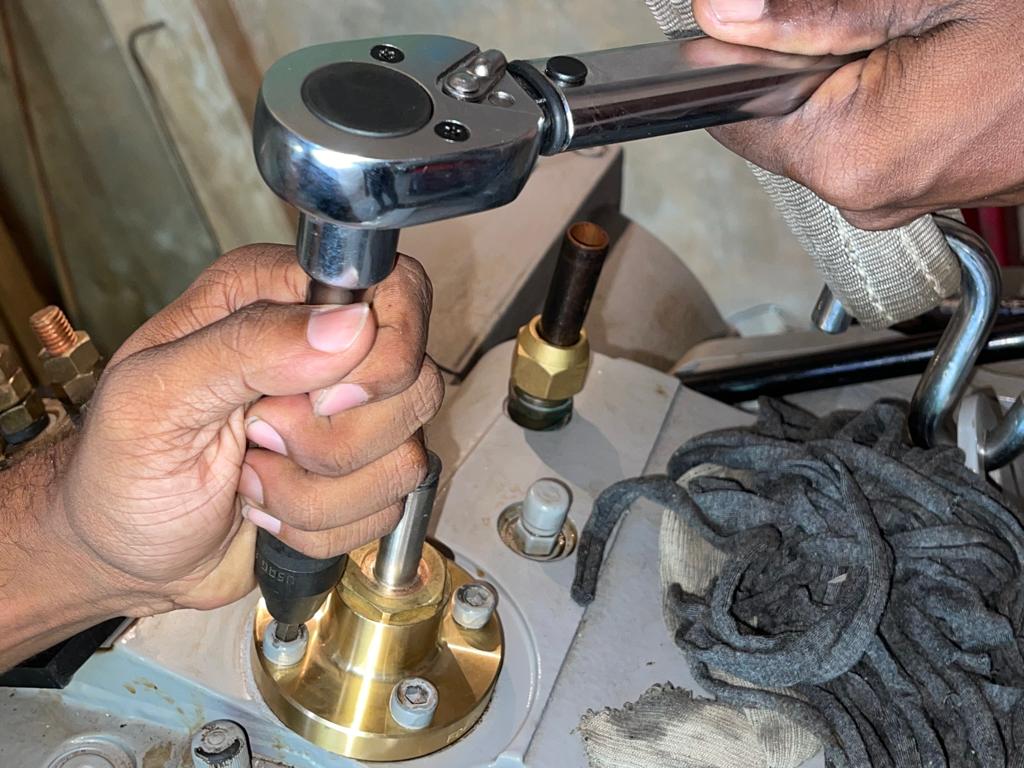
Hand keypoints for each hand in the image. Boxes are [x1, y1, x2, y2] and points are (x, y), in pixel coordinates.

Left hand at [57, 244, 441, 615]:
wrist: (123, 552)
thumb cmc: (120, 469)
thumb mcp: (155, 398)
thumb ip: (248, 346)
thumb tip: (350, 324)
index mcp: (276, 298)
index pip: (395, 291)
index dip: (378, 353)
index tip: (323, 397)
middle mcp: (327, 350)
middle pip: (415, 382)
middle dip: (330, 440)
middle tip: (256, 438)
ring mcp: (351, 418)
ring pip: (406, 456)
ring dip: (315, 494)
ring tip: (251, 479)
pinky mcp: (360, 477)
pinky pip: (389, 507)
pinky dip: (319, 527)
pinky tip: (270, 509)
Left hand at [692, 0, 1023, 228]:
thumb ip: (811, 12)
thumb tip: (718, 15)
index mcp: (852, 158)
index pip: (736, 118)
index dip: (738, 57)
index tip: (765, 16)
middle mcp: (871, 196)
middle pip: (781, 121)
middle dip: (804, 55)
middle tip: (880, 13)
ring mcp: (906, 196)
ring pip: (829, 122)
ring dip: (850, 67)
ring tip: (922, 27)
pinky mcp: (934, 183)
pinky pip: (876, 132)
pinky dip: (886, 88)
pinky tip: (939, 52)